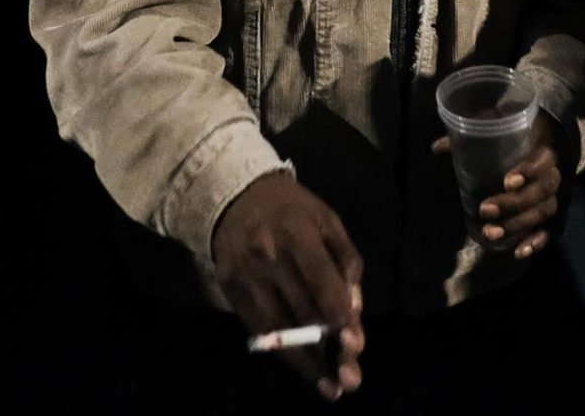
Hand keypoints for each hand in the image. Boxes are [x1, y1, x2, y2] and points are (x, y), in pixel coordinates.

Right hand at [212, 173, 365, 400]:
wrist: (234, 196)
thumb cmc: (292, 210)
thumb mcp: (327, 222)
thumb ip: (346, 262)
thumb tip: (353, 310)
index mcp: (298, 233)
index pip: (321, 282)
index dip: (339, 317)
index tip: (354, 344)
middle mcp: (268, 256)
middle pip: (301, 312)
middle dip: (329, 349)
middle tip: (350, 378)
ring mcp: (246, 276)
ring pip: (278, 329)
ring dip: (306, 363)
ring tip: (329, 386)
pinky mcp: (230, 290)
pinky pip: (258, 329)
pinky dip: (281, 352)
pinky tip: (302, 367)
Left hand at [433, 112, 568, 257]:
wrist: (546, 149)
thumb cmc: (517, 141)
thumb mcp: (499, 133)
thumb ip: (471, 138)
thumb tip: (437, 147)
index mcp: (543, 152)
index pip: (543, 163)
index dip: (528, 172)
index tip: (506, 181)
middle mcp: (553, 176)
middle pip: (542, 192)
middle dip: (514, 204)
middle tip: (484, 210)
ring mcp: (555, 197)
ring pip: (545, 213)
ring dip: (519, 225)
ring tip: (491, 233)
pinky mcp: (553, 217)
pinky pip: (550, 232)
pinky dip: (536, 242)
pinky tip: (518, 252)